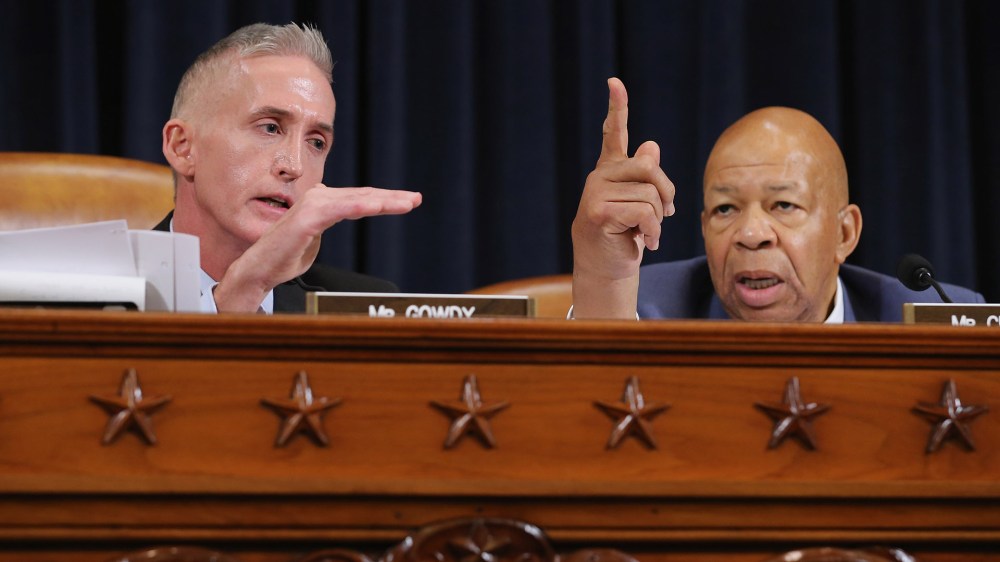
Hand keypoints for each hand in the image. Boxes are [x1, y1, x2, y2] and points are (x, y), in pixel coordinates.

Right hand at [214, 185, 421, 311]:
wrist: (258, 271)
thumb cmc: (284, 257)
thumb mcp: (315, 240)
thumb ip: (329, 225)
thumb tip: (343, 215)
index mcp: (321, 203)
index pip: (359, 199)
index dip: (384, 199)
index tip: (408, 201)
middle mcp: (317, 199)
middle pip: (362, 195)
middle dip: (391, 197)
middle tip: (415, 198)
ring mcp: (311, 206)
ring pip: (356, 200)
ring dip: (383, 201)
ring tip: (406, 203)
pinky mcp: (306, 218)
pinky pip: (339, 209)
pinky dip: (360, 206)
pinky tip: (378, 206)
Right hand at [570, 77, 674, 317]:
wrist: (606, 268)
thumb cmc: (623, 236)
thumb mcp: (639, 204)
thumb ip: (644, 177)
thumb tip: (651, 146)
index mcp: (610, 171)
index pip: (613, 134)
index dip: (616, 107)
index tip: (614, 82)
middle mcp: (599, 177)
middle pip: (649, 170)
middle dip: (666, 193)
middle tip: (667, 214)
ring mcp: (595, 194)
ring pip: (650, 196)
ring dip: (658, 221)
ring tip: (649, 234)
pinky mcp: (598, 212)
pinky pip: (644, 213)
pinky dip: (653, 232)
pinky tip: (647, 244)